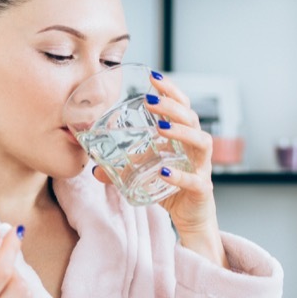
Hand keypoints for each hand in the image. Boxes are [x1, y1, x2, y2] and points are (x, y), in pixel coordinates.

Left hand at [92, 72, 227, 265]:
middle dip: (173, 107)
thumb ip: (122, 168)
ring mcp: (201, 168)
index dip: (171, 91)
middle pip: (192, 119)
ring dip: (182, 132)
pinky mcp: (202, 190)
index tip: (153, 77)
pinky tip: (164, 170)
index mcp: (183, 139)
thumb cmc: (171, 190)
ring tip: (161, 128)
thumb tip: (94, 166)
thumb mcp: (143, 175)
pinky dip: (179, 175)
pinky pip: (194, 180)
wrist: (190, 220)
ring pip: (201, 142)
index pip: (182, 107)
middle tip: (151, 101)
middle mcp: (195, 149)